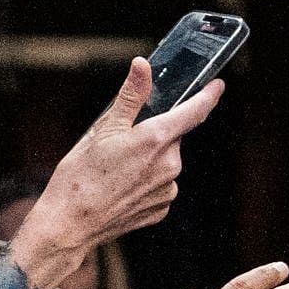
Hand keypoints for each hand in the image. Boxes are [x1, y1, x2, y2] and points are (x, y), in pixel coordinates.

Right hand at [14, 60, 220, 284]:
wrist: (71, 222)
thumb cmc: (81, 175)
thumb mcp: (103, 128)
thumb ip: (130, 96)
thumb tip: (143, 66)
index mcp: (156, 139)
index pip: (194, 112)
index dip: (208, 96)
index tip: (217, 86)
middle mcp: (170, 165)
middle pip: (172, 138)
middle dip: (153, 135)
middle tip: (121, 143)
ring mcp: (168, 189)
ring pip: (165, 162)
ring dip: (148, 160)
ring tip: (116, 170)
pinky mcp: (162, 208)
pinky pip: (160, 186)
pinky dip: (145, 182)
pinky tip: (121, 187)